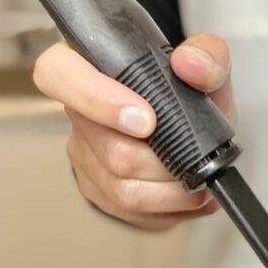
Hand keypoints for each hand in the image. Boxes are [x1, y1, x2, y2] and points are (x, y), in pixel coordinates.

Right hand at [33, 33, 234, 230]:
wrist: (193, 135)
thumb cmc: (189, 96)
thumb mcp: (209, 68)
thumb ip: (208, 56)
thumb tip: (189, 64)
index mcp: (89, 66)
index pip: (58, 74)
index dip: (97, 99)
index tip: (147, 120)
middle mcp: (78, 113)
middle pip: (111, 148)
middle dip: (164, 161)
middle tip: (195, 158)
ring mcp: (84, 156)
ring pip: (124, 188)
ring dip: (170, 191)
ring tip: (197, 180)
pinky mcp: (97, 190)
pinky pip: (131, 211)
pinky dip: (168, 207)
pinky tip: (184, 195)